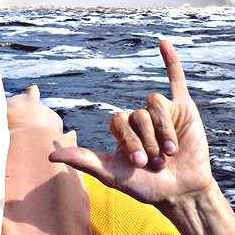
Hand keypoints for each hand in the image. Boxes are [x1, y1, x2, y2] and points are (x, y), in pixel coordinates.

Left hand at [49, 40, 217, 206]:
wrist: (180, 191)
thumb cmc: (146, 186)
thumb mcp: (113, 174)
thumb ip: (84, 160)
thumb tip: (50, 156)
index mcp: (122, 129)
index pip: (119, 120)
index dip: (129, 140)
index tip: (138, 165)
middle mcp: (141, 117)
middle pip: (138, 114)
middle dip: (147, 140)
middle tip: (155, 163)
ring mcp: (162, 112)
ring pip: (156, 105)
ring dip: (163, 130)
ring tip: (171, 152)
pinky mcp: (184, 109)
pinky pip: (176, 79)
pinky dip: (170, 61)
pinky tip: (163, 43)